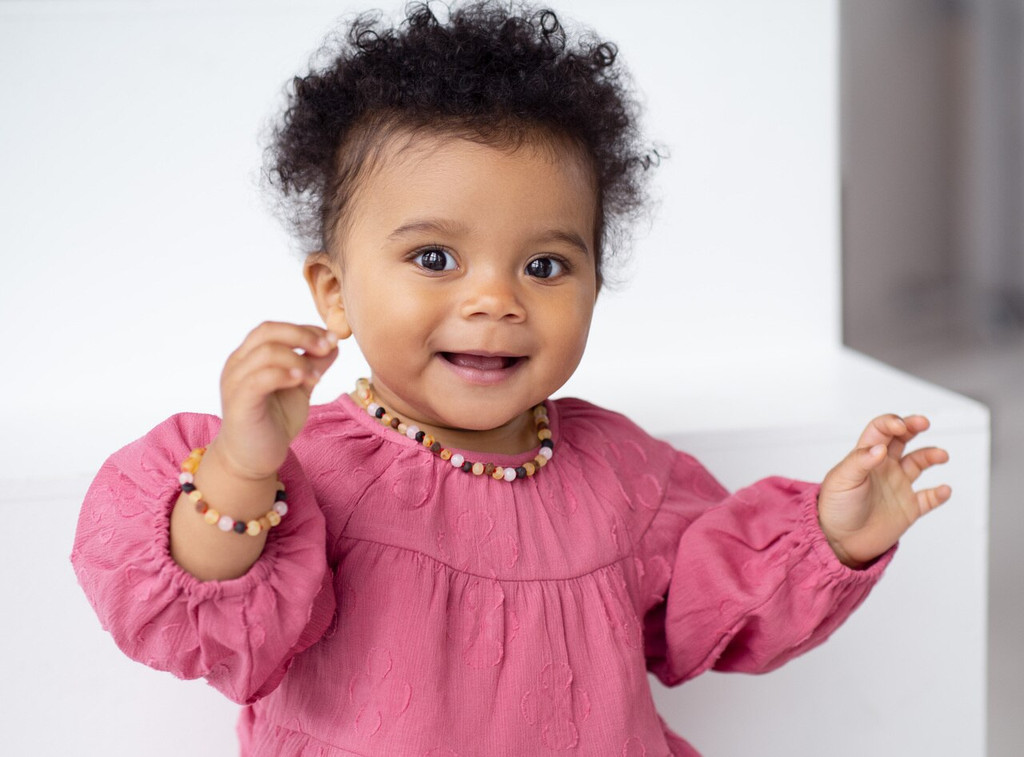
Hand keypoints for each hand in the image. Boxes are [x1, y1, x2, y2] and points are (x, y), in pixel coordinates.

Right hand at [212, 321, 339, 480]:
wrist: (254, 459)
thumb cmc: (274, 422)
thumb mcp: (300, 388)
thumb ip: (313, 365)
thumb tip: (334, 344)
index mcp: (250, 357)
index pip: (275, 329)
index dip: (305, 329)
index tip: (332, 339)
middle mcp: (238, 364)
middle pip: (267, 331)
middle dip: (302, 335)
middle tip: (327, 347)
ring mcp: (235, 382)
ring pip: (265, 352)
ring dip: (298, 359)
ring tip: (316, 377)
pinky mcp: (238, 403)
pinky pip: (258, 379)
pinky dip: (283, 374)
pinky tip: (302, 381)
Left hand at [818, 414, 950, 567]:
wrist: (838, 541)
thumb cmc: (834, 508)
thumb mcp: (841, 480)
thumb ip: (859, 461)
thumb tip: (880, 448)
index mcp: (865, 457)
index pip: (880, 430)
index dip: (891, 423)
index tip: (900, 426)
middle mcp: (883, 468)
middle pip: (901, 439)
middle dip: (913, 427)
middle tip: (923, 423)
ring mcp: (897, 486)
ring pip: (918, 463)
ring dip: (930, 455)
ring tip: (941, 455)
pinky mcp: (907, 508)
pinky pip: (928, 498)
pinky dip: (939, 494)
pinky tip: (943, 490)